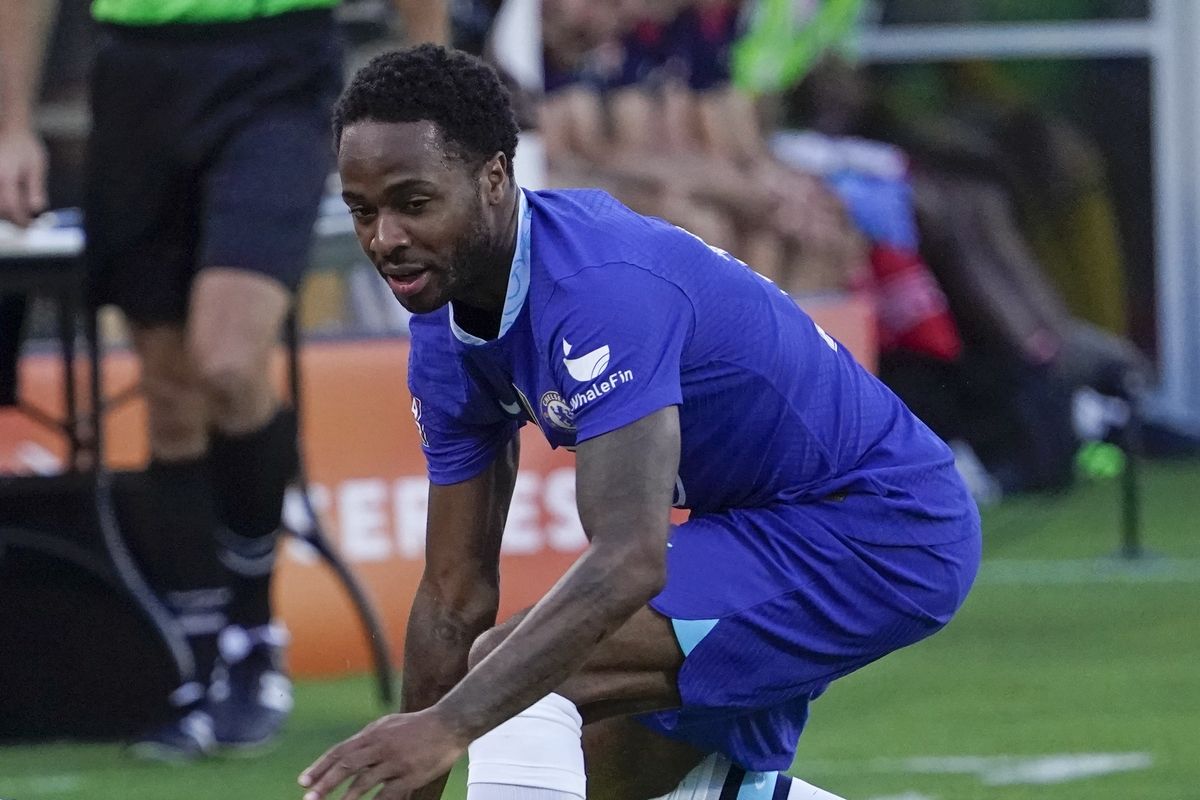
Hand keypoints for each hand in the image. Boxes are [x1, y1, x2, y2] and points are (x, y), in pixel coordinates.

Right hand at [0, 126, 47, 226]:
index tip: (30, 226)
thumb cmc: (25, 145)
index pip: (11, 206)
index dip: (21, 219)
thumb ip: (36, 188)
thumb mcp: (36, 166)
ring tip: (19, 213)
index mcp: (6, 175)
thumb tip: (37, 208)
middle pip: (0, 208)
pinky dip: (2, 202)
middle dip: (12, 218)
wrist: (10, 128)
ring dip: (5, 212)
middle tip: (25, 223)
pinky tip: (9, 202)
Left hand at [299, 707, 467, 799]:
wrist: (450, 723)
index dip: (319, 766)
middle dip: (325, 783)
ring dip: (345, 798)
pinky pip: (387, 794)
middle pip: (346, 765)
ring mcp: (396, 761)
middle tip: (308, 798)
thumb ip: (368, 738)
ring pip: (364, 782)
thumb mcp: (389, 724)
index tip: (303, 781)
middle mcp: (381, 746)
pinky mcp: (410, 775)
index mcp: (373, 734)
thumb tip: (346, 752)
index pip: (340, 751)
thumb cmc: (418, 725)